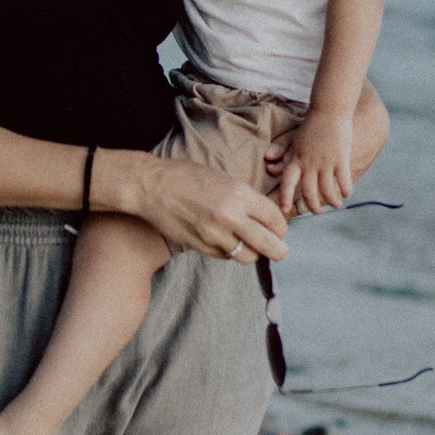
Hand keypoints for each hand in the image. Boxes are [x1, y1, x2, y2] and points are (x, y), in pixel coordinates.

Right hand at [121, 151, 288, 264]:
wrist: (152, 186)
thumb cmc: (188, 177)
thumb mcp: (224, 179)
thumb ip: (246, 199)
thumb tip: (269, 218)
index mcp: (239, 193)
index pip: (275, 220)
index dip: (281, 228)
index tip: (279, 230)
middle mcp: (229, 215)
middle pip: (269, 245)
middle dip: (279, 250)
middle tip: (279, 250)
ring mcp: (214, 233)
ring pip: (248, 256)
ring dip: (253, 253)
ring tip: (250, 246)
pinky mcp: (200, 246)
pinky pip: (226, 256)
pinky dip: (230, 252)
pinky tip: (225, 241)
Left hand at [272, 106, 354, 217]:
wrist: (329, 109)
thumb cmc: (311, 126)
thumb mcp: (294, 139)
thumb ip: (283, 152)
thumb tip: (269, 164)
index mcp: (296, 158)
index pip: (287, 182)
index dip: (285, 198)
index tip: (284, 211)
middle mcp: (309, 162)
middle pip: (308, 191)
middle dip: (313, 206)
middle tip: (318, 212)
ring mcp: (325, 161)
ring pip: (326, 189)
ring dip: (332, 201)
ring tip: (336, 205)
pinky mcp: (340, 157)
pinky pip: (342, 180)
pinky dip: (344, 190)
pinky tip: (346, 194)